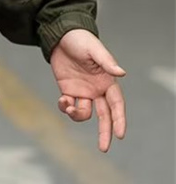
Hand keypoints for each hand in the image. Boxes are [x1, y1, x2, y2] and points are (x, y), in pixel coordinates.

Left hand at [50, 28, 126, 152]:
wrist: (61, 35)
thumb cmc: (81, 40)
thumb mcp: (94, 49)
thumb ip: (107, 62)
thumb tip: (122, 73)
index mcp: (107, 82)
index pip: (116, 104)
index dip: (119, 119)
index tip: (120, 134)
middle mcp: (97, 90)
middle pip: (104, 116)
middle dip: (105, 132)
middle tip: (104, 148)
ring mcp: (83, 91)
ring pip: (85, 113)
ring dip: (77, 115)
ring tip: (67, 105)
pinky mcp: (68, 90)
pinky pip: (69, 106)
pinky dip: (65, 107)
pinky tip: (61, 101)